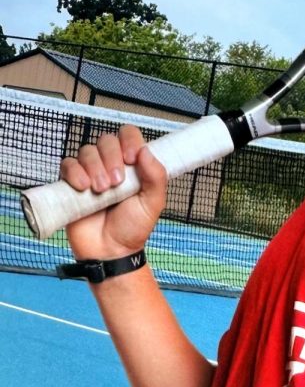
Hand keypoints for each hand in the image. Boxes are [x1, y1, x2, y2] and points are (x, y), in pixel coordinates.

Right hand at [61, 125, 167, 261]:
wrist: (110, 251)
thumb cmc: (133, 228)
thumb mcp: (153, 203)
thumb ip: (156, 176)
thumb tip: (146, 151)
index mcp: (133, 165)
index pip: (129, 135)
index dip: (129, 141)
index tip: (132, 158)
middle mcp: (111, 164)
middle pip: (106, 140)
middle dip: (111, 158)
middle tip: (116, 182)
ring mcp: (90, 173)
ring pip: (87, 151)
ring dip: (95, 167)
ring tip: (102, 190)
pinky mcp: (72, 183)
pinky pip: (68, 165)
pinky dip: (75, 172)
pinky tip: (83, 188)